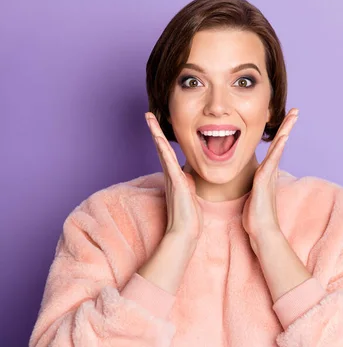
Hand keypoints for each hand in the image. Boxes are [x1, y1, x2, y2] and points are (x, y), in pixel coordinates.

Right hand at [145, 112, 202, 243]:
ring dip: (155, 133)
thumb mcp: (191, 194)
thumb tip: (188, 176)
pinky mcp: (175, 182)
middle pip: (160, 147)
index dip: (162, 138)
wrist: (185, 232)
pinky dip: (163, 148)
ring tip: (149, 118)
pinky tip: (159, 137)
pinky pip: (168, 161)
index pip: (167, 153)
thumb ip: (188, 182)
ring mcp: (171, 177)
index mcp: (175, 177)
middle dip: (154, 130)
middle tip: (148, 114)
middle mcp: (170, 174)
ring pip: (162, 150)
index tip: (158, 126)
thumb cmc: (189, 216)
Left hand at [242, 108, 298, 253]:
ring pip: (278, 148)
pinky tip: (282, 138)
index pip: (273, 148)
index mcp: (265, 172)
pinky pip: (272, 161)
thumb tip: (250, 184)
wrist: (261, 231)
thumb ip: (252, 187)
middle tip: (296, 110)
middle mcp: (269, 171)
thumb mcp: (251, 196)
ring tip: (293, 117)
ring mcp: (268, 175)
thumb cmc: (255, 217)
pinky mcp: (264, 181)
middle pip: (280, 143)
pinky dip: (277, 148)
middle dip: (287, 126)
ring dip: (285, 131)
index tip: (284, 119)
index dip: (279, 133)